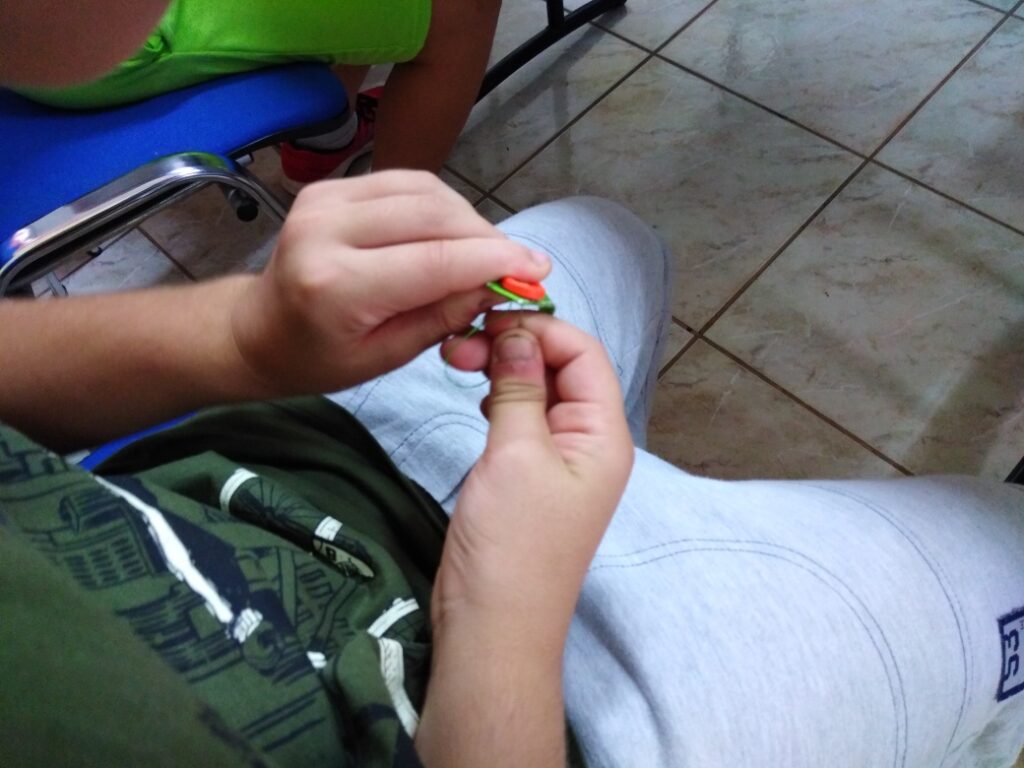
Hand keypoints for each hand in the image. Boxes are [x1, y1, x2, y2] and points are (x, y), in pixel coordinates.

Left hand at [230, 171, 550, 394]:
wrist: (257, 330)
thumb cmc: (320, 358)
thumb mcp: (385, 356)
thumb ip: (442, 317)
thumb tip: (499, 285)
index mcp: (335, 285)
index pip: (435, 260)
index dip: (495, 261)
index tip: (538, 269)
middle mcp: (326, 230)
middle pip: (434, 216)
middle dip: (487, 238)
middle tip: (519, 265)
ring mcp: (325, 199)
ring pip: (425, 191)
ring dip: (467, 219)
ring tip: (487, 253)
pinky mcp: (331, 186)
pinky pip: (405, 182)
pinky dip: (441, 205)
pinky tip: (454, 233)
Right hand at [433, 312, 633, 639]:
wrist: (492, 625)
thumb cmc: (511, 543)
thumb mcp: (515, 455)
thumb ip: (519, 388)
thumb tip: (518, 333)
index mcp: (604, 434)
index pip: (584, 354)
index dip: (541, 328)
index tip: (487, 318)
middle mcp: (590, 442)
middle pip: (563, 369)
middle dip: (517, 346)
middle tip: (460, 343)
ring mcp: (560, 461)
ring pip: (539, 393)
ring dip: (505, 370)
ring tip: (459, 362)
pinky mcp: (531, 477)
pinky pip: (524, 420)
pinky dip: (501, 399)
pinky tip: (477, 397)